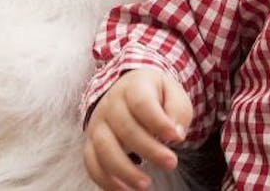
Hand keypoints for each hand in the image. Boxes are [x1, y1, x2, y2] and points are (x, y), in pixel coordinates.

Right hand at [83, 68, 191, 190]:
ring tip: (146, 184)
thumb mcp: (172, 92)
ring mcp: (98, 124)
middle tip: (171, 163)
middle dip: (148, 149)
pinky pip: (91, 163)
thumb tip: (176, 134)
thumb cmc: (154, 96)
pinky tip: (124, 190)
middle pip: (125, 128)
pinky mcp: (91, 143)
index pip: (142, 103)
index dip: (158, 121)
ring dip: (124, 169)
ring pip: (104, 147)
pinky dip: (104, 180)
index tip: (177, 138)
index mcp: (133, 88)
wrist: (126, 90)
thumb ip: (178, 110)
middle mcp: (111, 104)